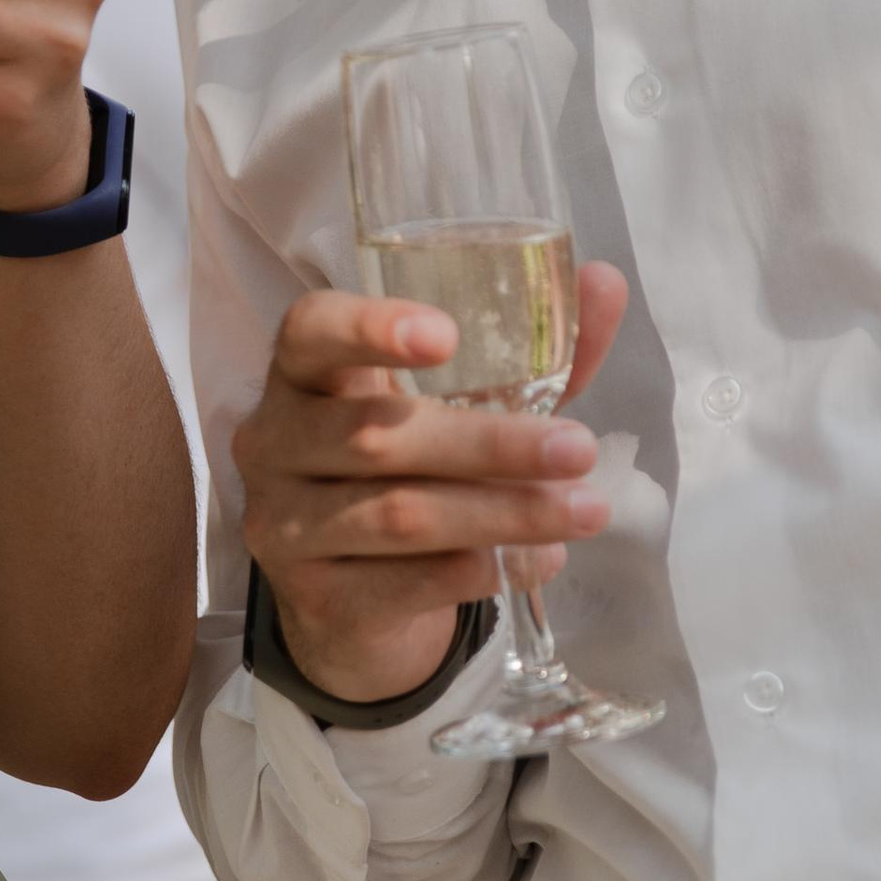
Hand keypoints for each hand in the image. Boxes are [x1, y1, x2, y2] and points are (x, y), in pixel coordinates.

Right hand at [234, 265, 628, 707]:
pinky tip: (541, 559)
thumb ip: (528, 351)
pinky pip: (407, 582)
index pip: (310, 332)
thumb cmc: (411, 468)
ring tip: (585, 511)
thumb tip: (605, 282)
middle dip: (489, 444)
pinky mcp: (313, 598)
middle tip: (578, 448)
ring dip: (504, 513)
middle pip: (375, 435)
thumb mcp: (463, 404)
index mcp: (303, 373)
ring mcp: (284, 525)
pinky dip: (485, 569)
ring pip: (399, 515)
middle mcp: (275, 443)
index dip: (368, 329)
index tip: (447, 335)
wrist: (351, 595)